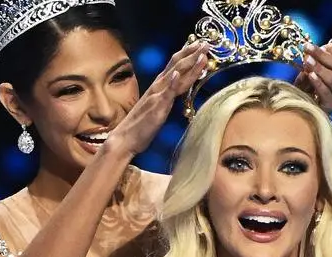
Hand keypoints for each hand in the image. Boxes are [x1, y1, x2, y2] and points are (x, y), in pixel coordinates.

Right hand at [106, 42, 211, 157]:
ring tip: (201, 53)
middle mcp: (158, 86)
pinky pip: (166, 93)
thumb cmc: (141, 125)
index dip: (187, 54)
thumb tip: (178, 89)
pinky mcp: (156, 106)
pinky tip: (178, 73)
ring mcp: (157, 95)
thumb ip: (167, 96)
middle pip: (177, 65)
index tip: (199, 45)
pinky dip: (173, 82)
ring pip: (175, 75)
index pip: (175, 65)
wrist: (125, 138)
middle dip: (192, 53)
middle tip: (206, 43)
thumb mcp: (158, 107)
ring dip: (189, 63)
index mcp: (159, 86)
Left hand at [293, 41, 331, 112]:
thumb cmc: (306, 83)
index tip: (322, 45)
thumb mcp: (310, 66)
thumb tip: (325, 44)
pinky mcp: (331, 105)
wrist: (300, 104)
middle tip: (307, 48)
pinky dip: (318, 83)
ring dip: (318, 68)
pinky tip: (310, 75)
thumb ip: (317, 56)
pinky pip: (326, 93)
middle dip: (321, 55)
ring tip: (306, 61)